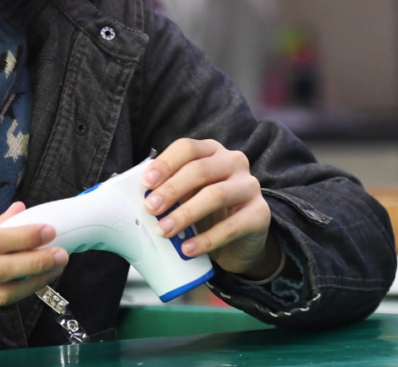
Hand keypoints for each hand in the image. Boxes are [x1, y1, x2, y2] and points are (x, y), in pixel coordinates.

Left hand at [141, 139, 278, 278]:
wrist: (239, 243)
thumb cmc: (206, 214)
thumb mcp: (186, 197)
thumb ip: (168, 192)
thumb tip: (136, 199)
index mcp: (212, 151)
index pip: (187, 148)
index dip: (165, 164)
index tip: (145, 184)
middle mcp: (234, 162)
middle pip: (200, 170)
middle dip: (171, 190)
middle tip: (150, 210)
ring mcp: (250, 187)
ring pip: (216, 195)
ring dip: (185, 214)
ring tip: (164, 231)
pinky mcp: (261, 214)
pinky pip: (232, 226)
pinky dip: (206, 239)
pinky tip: (187, 249)